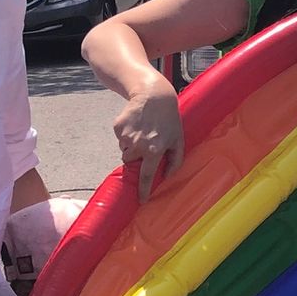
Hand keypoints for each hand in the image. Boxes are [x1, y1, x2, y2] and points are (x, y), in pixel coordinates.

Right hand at [112, 79, 185, 200]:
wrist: (153, 95)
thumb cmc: (169, 119)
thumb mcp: (179, 139)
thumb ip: (176, 160)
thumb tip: (167, 176)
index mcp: (154, 150)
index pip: (146, 175)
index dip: (143, 189)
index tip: (141, 200)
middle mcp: (138, 145)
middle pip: (130, 161)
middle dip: (136, 157)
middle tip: (145, 144)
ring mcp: (126, 136)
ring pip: (124, 149)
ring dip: (131, 145)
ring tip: (142, 131)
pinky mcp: (117, 127)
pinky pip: (120, 137)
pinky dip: (126, 134)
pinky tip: (136, 123)